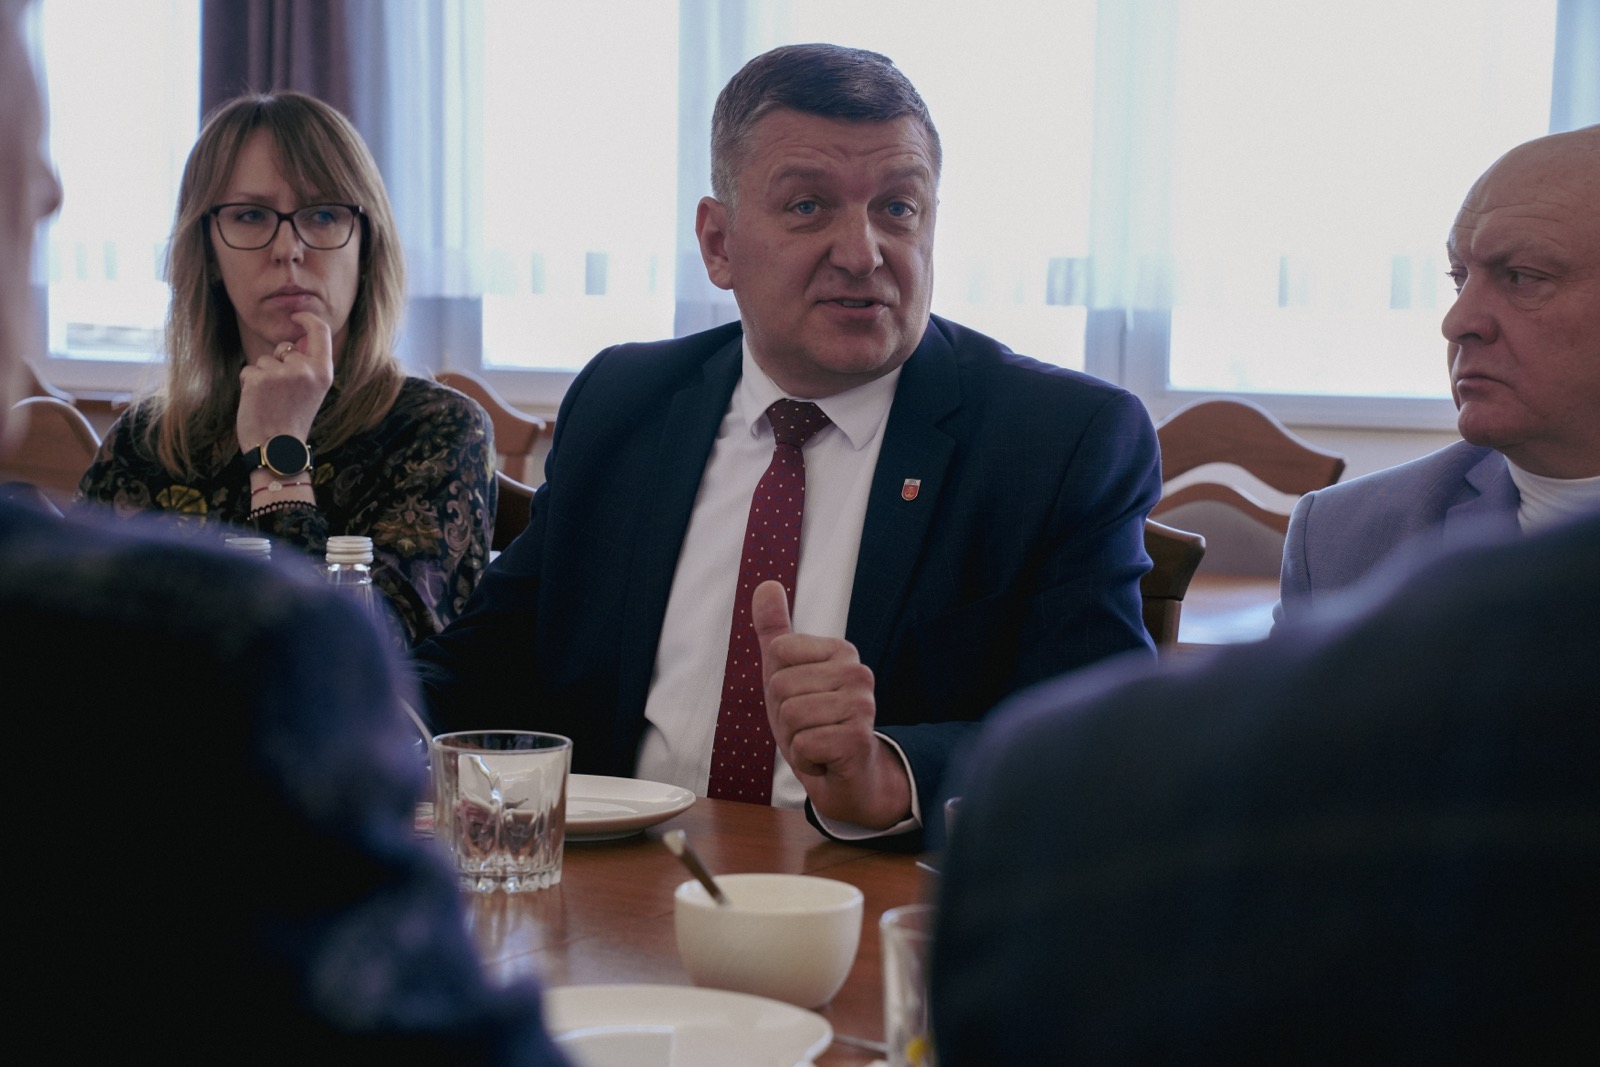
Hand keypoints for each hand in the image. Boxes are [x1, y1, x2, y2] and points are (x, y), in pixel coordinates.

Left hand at [236, 311, 334, 452]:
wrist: (277, 448)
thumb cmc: (293, 420)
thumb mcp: (313, 391)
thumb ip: (308, 365)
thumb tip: (297, 340)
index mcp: (324, 371)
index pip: (320, 331)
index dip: (307, 319)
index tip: (297, 315)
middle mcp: (305, 369)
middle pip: (284, 348)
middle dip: (278, 362)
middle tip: (282, 392)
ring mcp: (281, 373)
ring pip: (264, 360)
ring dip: (262, 376)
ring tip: (270, 401)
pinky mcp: (258, 379)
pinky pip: (249, 370)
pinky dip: (249, 384)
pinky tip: (257, 402)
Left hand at [751, 580, 911, 828]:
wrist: (846, 778)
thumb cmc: (815, 723)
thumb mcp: (786, 674)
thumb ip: (775, 630)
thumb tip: (766, 584)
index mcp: (841, 651)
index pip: (777, 652)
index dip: (776, 684)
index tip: (800, 699)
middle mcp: (858, 672)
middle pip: (780, 686)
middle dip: (783, 717)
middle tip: (809, 727)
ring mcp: (862, 706)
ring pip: (789, 715)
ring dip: (794, 740)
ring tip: (817, 742)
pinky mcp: (858, 740)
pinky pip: (802, 745)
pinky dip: (805, 759)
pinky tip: (825, 759)